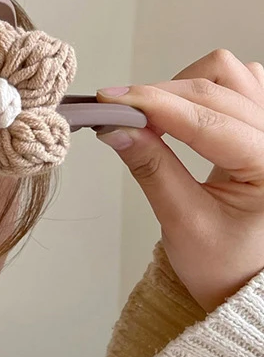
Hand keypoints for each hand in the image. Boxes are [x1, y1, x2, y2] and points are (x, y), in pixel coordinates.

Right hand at [96, 49, 263, 311]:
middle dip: (161, 95)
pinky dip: (204, 90)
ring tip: (152, 117)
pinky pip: (241, 84)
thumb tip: (115, 129)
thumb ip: (152, 169)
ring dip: (185, 86)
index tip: (109, 102)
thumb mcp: (183, 223)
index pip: (207, 120)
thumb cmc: (227, 266)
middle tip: (116, 112)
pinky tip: (180, 115)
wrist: (248, 282)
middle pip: (219, 85)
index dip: (154, 105)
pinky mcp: (263, 127)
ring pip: (231, 74)